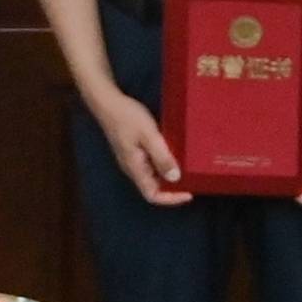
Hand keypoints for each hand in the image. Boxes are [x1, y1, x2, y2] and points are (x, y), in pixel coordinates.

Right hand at [86, 87, 188, 205]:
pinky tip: (175, 153)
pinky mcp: (134, 150)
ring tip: (187, 169)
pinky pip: (151, 163)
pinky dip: (164, 162)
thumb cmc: (127, 117)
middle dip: (173, 188)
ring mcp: (133, 159)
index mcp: (135, 169)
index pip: (152, 195)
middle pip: (154, 187)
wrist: (108, 102)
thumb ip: (161, 157)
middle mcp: (133, 168)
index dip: (171, 199)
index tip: (189, 193)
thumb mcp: (149, 135)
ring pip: (153, 175)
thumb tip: (175, 178)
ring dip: (169, 174)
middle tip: (193, 181)